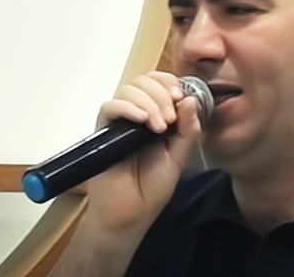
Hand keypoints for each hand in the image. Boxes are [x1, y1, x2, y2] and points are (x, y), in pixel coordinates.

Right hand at [86, 71, 201, 233]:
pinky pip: (110, 107)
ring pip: (128, 90)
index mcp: (157, 115)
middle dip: (162, 94)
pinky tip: (143, 122)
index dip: (170, 83)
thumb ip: (188, 129)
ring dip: (149, 102)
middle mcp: (137, 113)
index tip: (181, 97)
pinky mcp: (103, 132)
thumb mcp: (179, 155)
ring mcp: (119, 122)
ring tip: (159, 126)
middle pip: (144, 81)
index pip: (160, 82)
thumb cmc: (154, 186)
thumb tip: (190, 99)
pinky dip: (129, 108)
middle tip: (171, 118)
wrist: (132, 213)